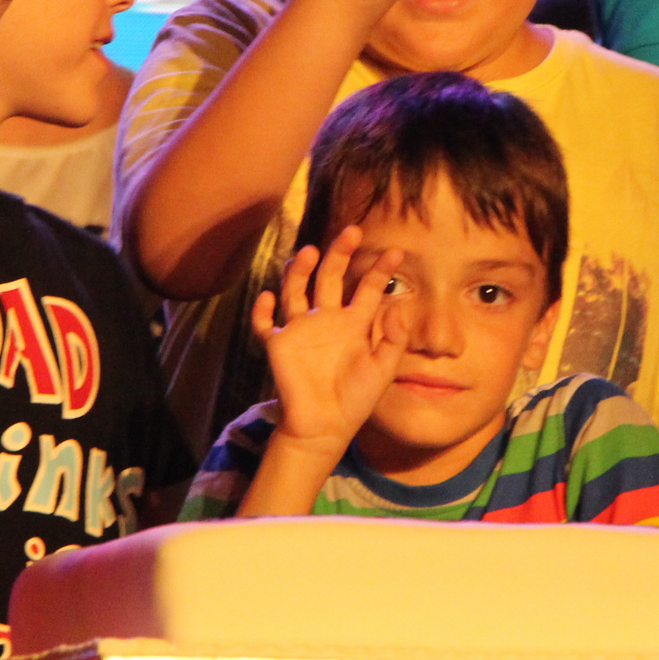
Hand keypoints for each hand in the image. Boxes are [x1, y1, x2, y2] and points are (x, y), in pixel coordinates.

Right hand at [254, 225, 407, 451]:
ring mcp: (301, 330)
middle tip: (352, 231)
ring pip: (296, 290)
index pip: (368, 288)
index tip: (396, 252)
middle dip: (340, 254)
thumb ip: (392, 339)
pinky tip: (268, 296)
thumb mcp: (383, 370)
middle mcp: (327, 319)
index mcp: (354, 324)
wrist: (324, 427)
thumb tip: (396, 305)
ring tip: (309, 251)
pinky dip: (262, 310)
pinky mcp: (278, 346)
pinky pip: (264, 323)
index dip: (380, 270)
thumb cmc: (355, 400)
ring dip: (300, 271)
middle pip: (330, 277)